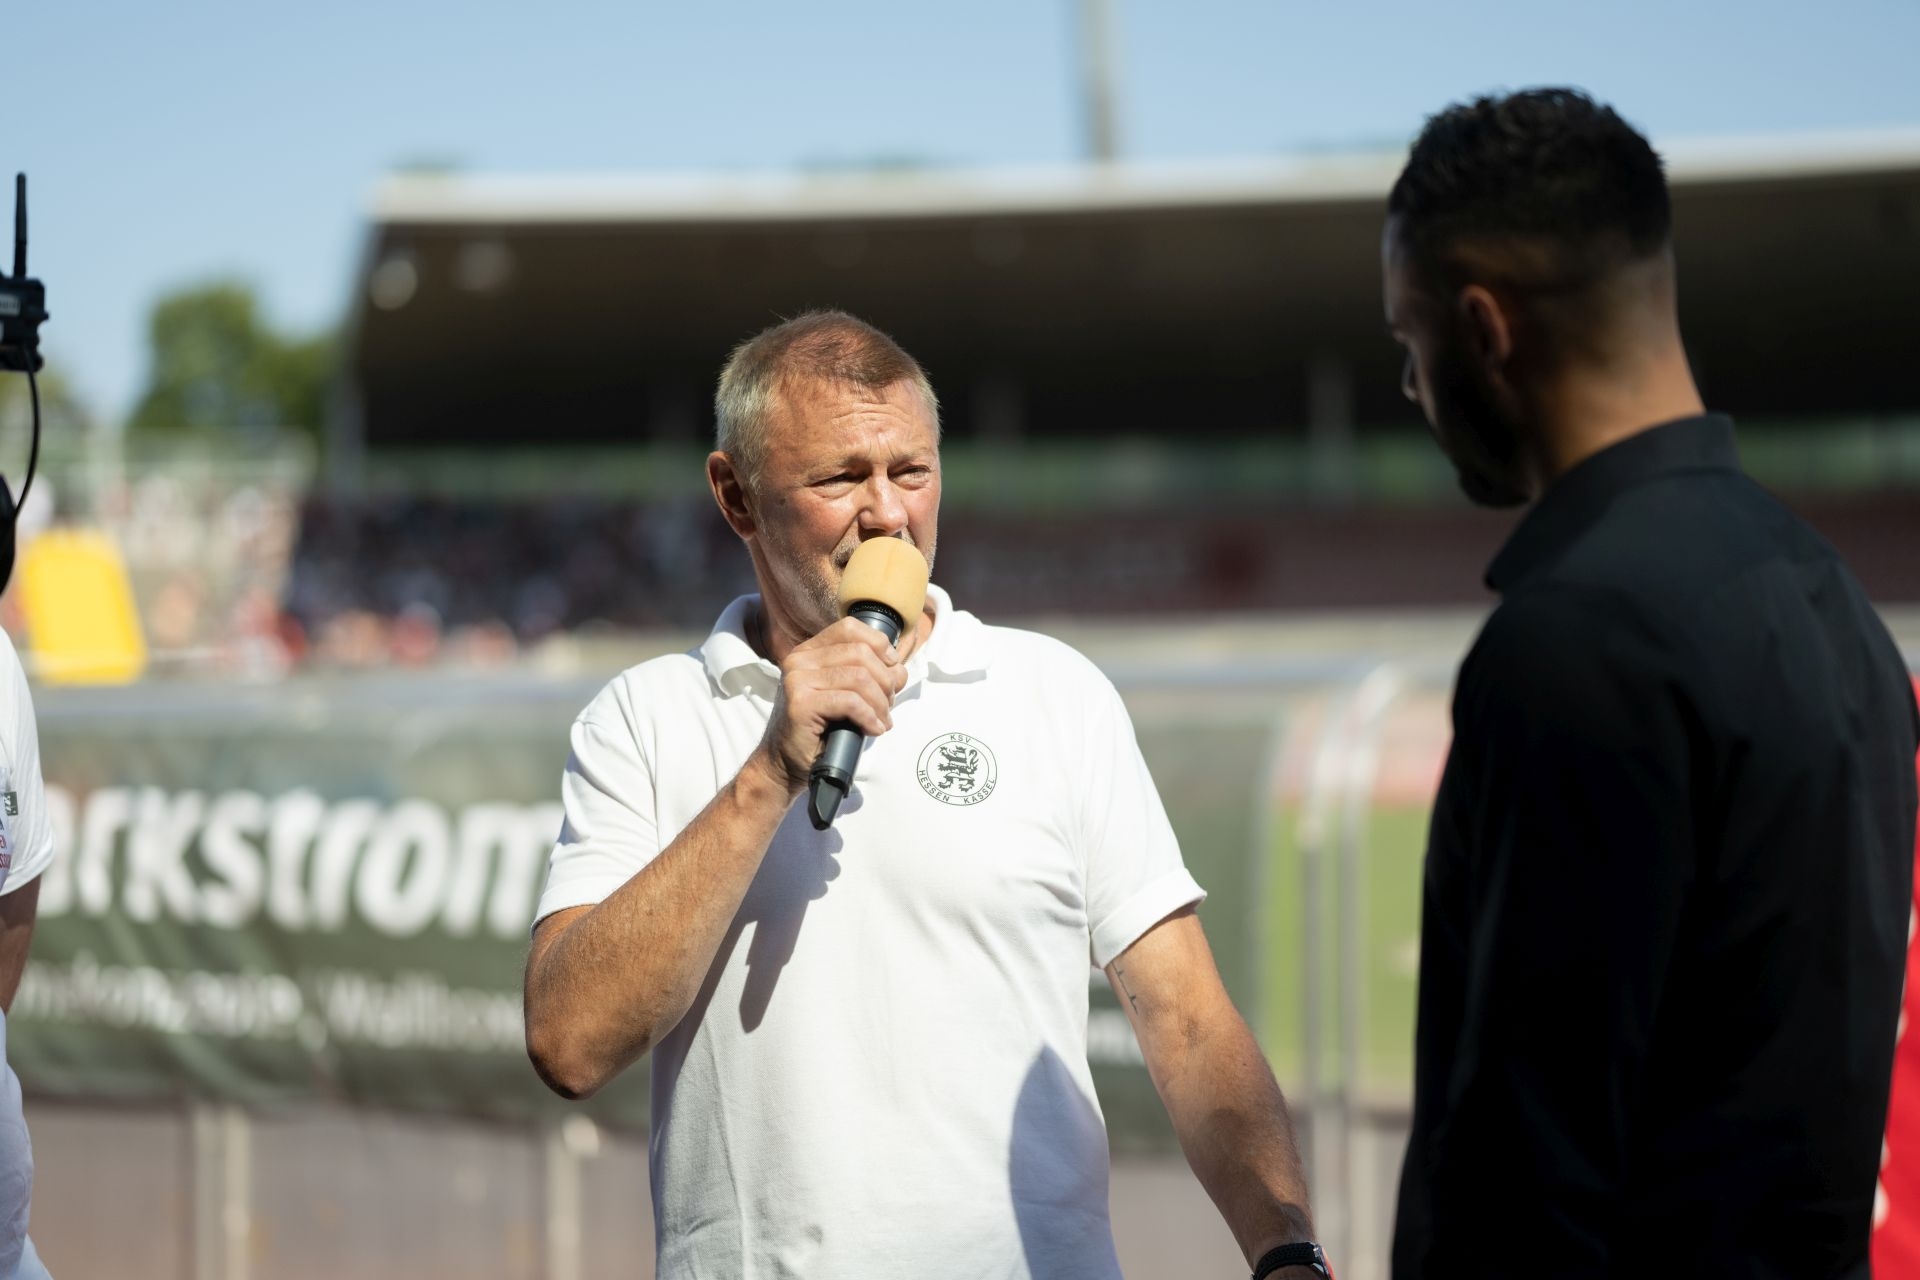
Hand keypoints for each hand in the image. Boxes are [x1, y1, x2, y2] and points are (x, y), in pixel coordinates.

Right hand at [753, 615, 909, 793]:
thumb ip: (870, 675)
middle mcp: (800, 660)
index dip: (879, 645)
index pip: (850, 628)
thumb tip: (899, 670)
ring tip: (882, 720)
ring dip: (880, 703)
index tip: (892, 669)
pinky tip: (873, 729)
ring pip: (859, 677)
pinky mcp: (801, 703)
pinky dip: (869, 717)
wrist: (786, 763)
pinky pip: (850, 701)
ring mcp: (797, 680)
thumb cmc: (820, 730)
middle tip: (887, 705)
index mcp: (809, 652)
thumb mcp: (846, 694)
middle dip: (885, 680)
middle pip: (861, 653)